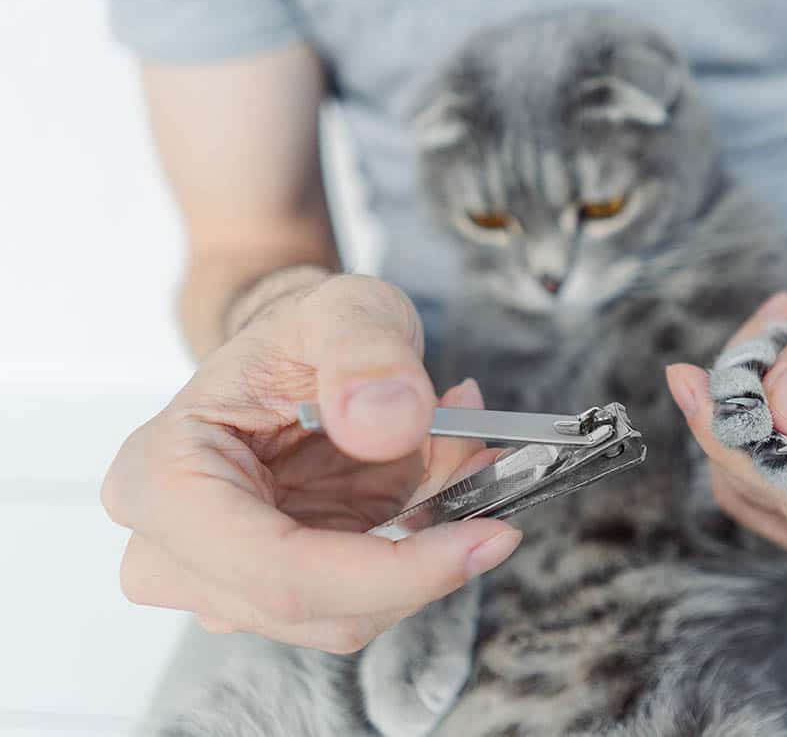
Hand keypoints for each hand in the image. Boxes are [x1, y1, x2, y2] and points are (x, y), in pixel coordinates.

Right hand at [102, 273, 521, 651]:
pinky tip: (438, 477)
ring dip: (424, 544)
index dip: (391, 572)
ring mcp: (225, 584)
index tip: (487, 536)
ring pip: (353, 612)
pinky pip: (367, 597)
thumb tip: (385, 422)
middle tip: (487, 468)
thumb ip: (365, 353)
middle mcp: (174, 552)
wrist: (289, 354)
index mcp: (162, 479)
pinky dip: (419, 547)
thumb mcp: (345, 309)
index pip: (278, 570)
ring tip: (454, 448)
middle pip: (319, 608)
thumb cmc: (297, 334)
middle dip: (422, 551)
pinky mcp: (279, 594)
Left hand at [666, 255, 786, 563]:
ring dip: (736, 423)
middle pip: (785, 500)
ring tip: (773, 348)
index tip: (691, 383)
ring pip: (750, 495)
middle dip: (742, 424)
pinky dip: (734, 434)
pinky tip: (764, 384)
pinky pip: (740, 489)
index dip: (748, 451)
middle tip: (754, 339)